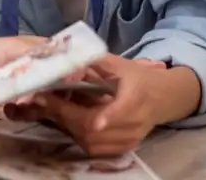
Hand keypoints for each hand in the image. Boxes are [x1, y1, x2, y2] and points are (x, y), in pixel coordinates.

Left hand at [6, 56, 168, 156]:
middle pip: (95, 128)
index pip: (119, 110)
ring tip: (53, 108)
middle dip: (65, 114)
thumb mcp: (119, 64)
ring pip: (92, 141)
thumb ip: (95, 60)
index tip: (78, 112)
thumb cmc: (137, 77)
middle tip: (43, 99)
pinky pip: (95, 149)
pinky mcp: (123, 148)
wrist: (162, 98)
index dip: (102, 115)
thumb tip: (68, 57)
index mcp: (136, 96)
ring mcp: (129, 138)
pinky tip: (69, 121)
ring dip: (68, 125)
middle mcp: (135, 122)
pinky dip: (78, 137)